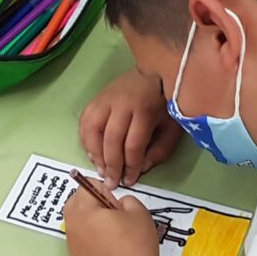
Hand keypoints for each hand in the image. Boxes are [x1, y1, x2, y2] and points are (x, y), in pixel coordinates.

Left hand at [64, 179, 160, 255]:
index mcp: (83, 209)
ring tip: (117, 238)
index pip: (88, 185)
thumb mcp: (140, 214)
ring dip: (93, 223)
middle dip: (94, 204)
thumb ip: (127, 200)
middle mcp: (72, 225)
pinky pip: (82, 243)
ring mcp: (71, 246)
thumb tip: (117, 205)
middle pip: (77, 202)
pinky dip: (93, 243)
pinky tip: (111, 255)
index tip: (119, 208)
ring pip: (79, 223)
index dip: (107, 192)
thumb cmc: (136, 250)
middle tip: (117, 219)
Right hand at [80, 69, 182, 188]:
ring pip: (92, 130)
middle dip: (111, 165)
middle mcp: (122, 104)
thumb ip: (159, 150)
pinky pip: (84, 122)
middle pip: (111, 139)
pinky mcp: (95, 99)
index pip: (133, 144)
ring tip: (100, 169)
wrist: (153, 73)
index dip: (130, 166)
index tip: (129, 181)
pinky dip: (85, 140)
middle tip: (111, 182)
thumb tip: (140, 169)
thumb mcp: (172, 127)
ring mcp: (105, 100)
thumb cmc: (164, 103)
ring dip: (94, 154)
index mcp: (144, 110)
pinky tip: (93, 153)